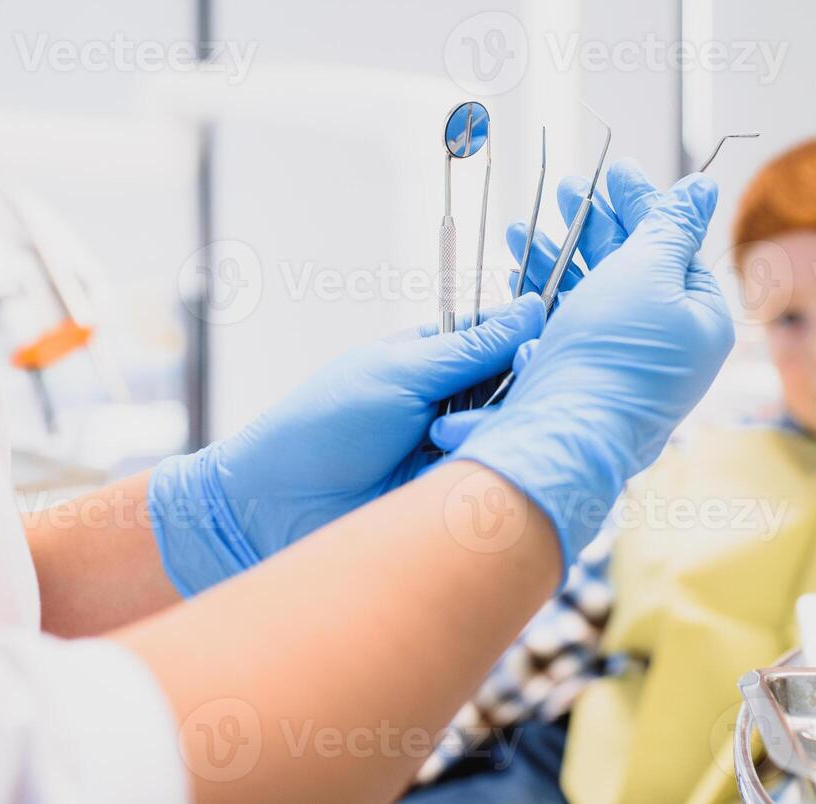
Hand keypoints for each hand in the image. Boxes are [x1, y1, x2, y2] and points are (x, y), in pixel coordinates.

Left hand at [148, 294, 545, 595]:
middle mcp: (460, 401)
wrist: (279, 505)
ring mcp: (464, 447)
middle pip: (524, 383)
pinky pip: (503, 476)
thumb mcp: (401, 373)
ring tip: (440, 436)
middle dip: (521, 382)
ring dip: (493, 427)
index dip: (529, 335)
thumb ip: (471, 347)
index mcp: (443, 358)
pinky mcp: (463, 496)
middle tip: (501, 385)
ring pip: (520, 429)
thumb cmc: (326, 424)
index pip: (507, 336)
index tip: (535, 342)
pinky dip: (487, 464)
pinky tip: (454, 462)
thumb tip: (532, 309)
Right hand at [432, 160, 734, 567]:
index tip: (613, 172)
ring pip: (591, 297)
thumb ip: (670, 224)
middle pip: (631, 270)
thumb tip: (704, 188)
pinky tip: (517, 275)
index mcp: (700, 321)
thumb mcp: (647, 270)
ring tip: (521, 228)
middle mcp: (667, 348)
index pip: (676, 249)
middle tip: (565, 189)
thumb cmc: (613, 353)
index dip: (642, 207)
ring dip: (557, 257)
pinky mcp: (582, 385)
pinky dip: (542, 296)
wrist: (561, 439)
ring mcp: (622, 369)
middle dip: (593, 226)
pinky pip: (566, 328)